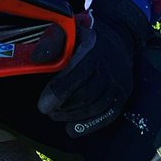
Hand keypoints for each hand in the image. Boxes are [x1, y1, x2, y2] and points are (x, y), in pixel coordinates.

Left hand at [37, 0, 148, 137]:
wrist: (118, 36)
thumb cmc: (84, 36)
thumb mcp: (68, 31)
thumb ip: (52, 42)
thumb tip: (36, 58)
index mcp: (93, 49)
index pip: (77, 74)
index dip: (59, 92)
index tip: (42, 106)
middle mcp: (110, 67)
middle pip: (86, 95)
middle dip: (64, 107)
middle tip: (47, 111)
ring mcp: (119, 82)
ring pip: (96, 107)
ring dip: (72, 116)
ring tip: (56, 116)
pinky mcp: (123, 94)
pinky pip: (108, 114)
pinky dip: (89, 125)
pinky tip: (72, 129)